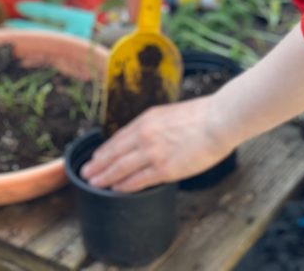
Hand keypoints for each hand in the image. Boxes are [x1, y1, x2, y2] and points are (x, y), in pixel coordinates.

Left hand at [80, 96, 235, 191]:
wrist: (218, 120)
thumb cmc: (201, 116)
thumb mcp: (170, 114)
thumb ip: (156, 126)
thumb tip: (146, 138)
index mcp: (147, 119)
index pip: (118, 137)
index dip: (105, 150)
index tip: (95, 158)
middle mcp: (145, 135)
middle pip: (114, 154)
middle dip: (98, 166)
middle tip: (86, 174)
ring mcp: (153, 153)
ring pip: (121, 169)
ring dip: (106, 178)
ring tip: (95, 184)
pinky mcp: (164, 169)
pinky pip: (138, 180)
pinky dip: (124, 186)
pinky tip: (116, 190)